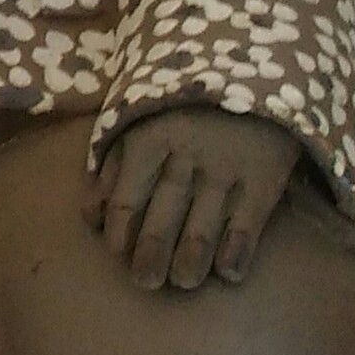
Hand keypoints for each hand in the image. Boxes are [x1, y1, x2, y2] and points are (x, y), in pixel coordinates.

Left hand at [84, 108, 299, 291]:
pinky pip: (248, 225)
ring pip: (202, 229)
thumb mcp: (140, 122)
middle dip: (150, 257)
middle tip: (146, 282)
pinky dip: (237, 252)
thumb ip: (113, 166)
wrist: (256, 73)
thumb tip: (91, 217)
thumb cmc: (183, 107)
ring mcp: (227, 172)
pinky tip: (228, 273)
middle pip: (161, 221)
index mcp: (148, 143)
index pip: (126, 202)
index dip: (119, 234)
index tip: (119, 253)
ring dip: (190, 262)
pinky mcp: (264, 180)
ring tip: (183, 281)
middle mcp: (185, 160)